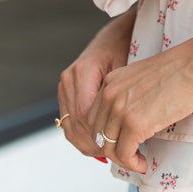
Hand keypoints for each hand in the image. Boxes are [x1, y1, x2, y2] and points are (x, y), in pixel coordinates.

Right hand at [57, 8, 134, 159]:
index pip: (85, 116)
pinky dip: (82, 136)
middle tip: (115, 158)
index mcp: (82, 72)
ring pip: (69, 126)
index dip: (101, 136)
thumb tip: (127, 127)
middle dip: (94, 144)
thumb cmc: (126, 46)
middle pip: (75, 125)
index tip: (119, 147)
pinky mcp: (66, 91)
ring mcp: (64, 85)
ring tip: (107, 155)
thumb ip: (122, 94)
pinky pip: (70, 121)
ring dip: (86, 144)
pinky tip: (98, 145)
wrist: (115, 33)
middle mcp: (68, 79)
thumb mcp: (128, 67)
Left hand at [86, 33, 192, 174]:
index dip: (106, 135)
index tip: (121, 142)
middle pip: (97, 135)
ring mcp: (121, 110)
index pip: (94, 118)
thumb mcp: (143, 77)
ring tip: (138, 161)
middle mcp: (110, 95)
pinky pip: (124, 155)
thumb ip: (129, 94)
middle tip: (130, 155)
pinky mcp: (136, 124)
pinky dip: (132, 164)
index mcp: (110, 82)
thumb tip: (130, 118)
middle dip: (112, 149)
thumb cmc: (180, 69)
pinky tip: (144, 163)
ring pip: (108, 148)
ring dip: (123, 160)